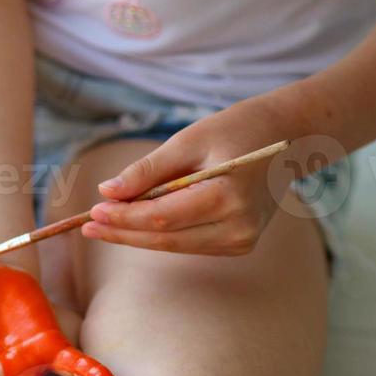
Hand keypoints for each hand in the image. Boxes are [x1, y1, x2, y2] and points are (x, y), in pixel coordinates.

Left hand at [85, 100, 296, 255]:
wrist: (287, 138)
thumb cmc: (236, 130)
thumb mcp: (189, 140)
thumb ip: (148, 170)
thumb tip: (108, 192)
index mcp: (229, 197)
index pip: (162, 217)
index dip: (124, 218)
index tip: (93, 211)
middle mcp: (238, 227)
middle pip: (165, 239)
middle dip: (124, 232)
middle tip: (89, 226)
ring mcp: (241, 240)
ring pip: (175, 245)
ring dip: (137, 237)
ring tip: (105, 224)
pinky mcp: (238, 244)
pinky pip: (189, 243)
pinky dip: (161, 235)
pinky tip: (136, 225)